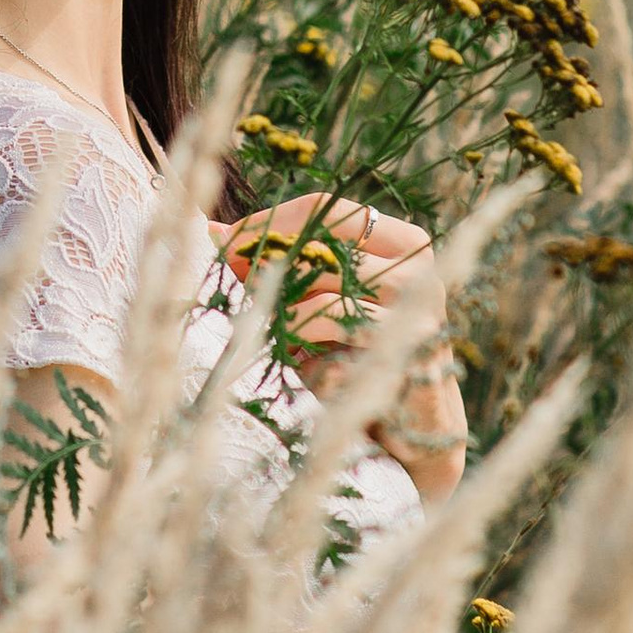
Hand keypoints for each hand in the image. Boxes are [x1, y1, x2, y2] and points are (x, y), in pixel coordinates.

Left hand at [220, 197, 464, 502]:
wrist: (413, 423)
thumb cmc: (358, 354)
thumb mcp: (318, 302)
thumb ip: (277, 265)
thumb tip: (212, 230)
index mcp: (403, 240)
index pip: (330, 209)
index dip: (274, 222)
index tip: (227, 240)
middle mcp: (419, 266)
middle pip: (324, 244)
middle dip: (273, 263)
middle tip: (245, 286)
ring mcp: (418, 306)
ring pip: (324, 286)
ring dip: (287, 309)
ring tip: (281, 329)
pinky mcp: (407, 347)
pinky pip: (331, 327)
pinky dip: (304, 341)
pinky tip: (302, 357)